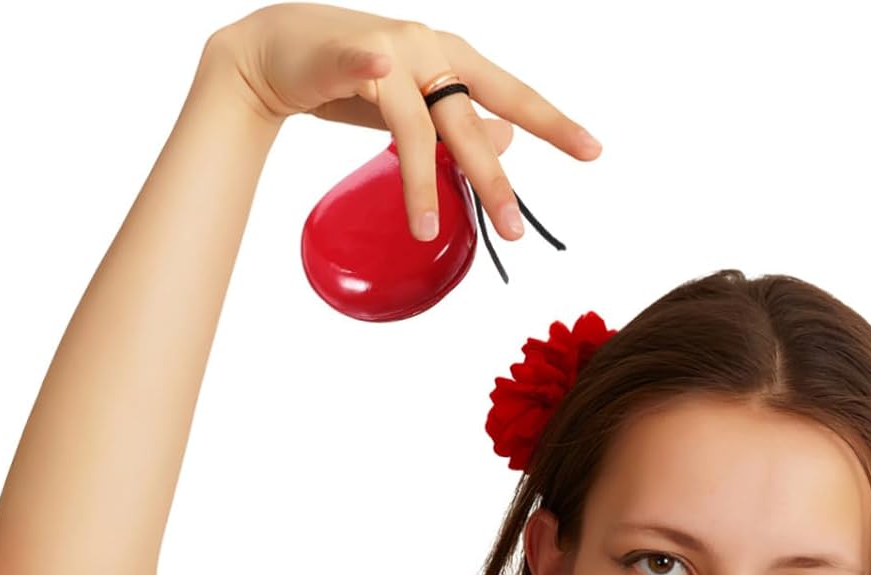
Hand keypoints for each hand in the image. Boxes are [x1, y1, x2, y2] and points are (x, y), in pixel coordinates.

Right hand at [207, 4, 600, 241]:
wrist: (278, 53)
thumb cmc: (354, 80)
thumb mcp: (419, 106)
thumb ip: (461, 123)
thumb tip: (510, 139)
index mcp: (454, 60)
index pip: (512, 95)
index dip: (553, 123)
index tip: (593, 152)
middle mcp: (427, 49)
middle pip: (468, 121)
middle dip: (490, 178)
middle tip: (513, 228)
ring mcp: (386, 49)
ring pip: (415, 121)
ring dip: (422, 178)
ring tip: (427, 230)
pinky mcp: (341, 52)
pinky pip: (358, 62)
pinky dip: (367, 66)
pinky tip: (375, 69)